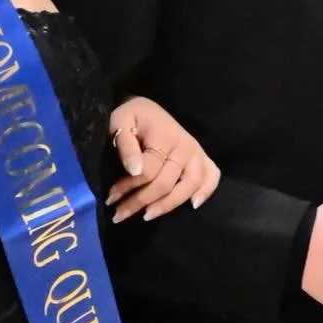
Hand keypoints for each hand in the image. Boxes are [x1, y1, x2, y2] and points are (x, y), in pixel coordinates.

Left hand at [107, 96, 221, 222]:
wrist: (147, 107)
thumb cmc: (133, 116)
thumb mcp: (121, 122)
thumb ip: (126, 145)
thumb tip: (134, 171)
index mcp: (165, 137)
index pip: (148, 172)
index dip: (127, 187)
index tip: (110, 197)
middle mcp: (186, 147)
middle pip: (166, 184)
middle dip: (140, 201)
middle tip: (119, 214)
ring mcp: (197, 153)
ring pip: (189, 186)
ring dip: (167, 205)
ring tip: (146, 215)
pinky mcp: (202, 157)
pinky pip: (212, 176)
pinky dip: (206, 191)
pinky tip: (193, 205)